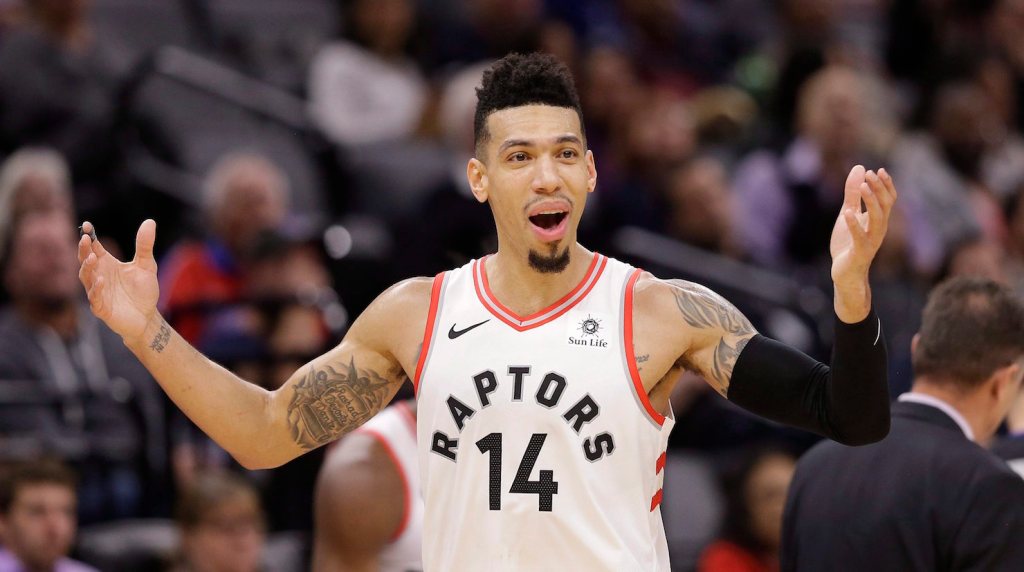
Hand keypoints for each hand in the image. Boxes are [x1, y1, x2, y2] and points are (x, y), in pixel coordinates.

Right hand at [78, 219, 160, 344]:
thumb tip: (150, 221)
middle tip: (84, 239)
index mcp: (107, 264)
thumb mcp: (146, 265)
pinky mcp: (101, 308)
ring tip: (92, 258)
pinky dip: (97, 289)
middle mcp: (99, 276)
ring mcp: (98, 292)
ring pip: (86, 278)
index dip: (89, 237)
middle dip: (83, 250)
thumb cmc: (143, 291)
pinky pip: (95, 298)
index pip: (94, 248)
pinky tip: (101, 280)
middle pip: (85, 261)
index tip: (87, 225)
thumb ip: (145, 245)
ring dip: (88, 268)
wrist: (148, 317)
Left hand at [829, 165, 896, 320]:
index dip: (886, 185)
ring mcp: (871, 240)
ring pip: (877, 219)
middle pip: (885, 206)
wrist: (845, 273)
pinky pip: (860, 237)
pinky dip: (854, 225)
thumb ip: (853, 194)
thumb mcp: (848, 214)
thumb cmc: (849, 243)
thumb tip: (860, 168)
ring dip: (871, 201)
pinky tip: (847, 213)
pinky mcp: (860, 252)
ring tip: (862, 187)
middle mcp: (878, 229)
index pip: (888, 199)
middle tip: (870, 174)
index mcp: (878, 220)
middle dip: (879, 189)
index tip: (878, 170)